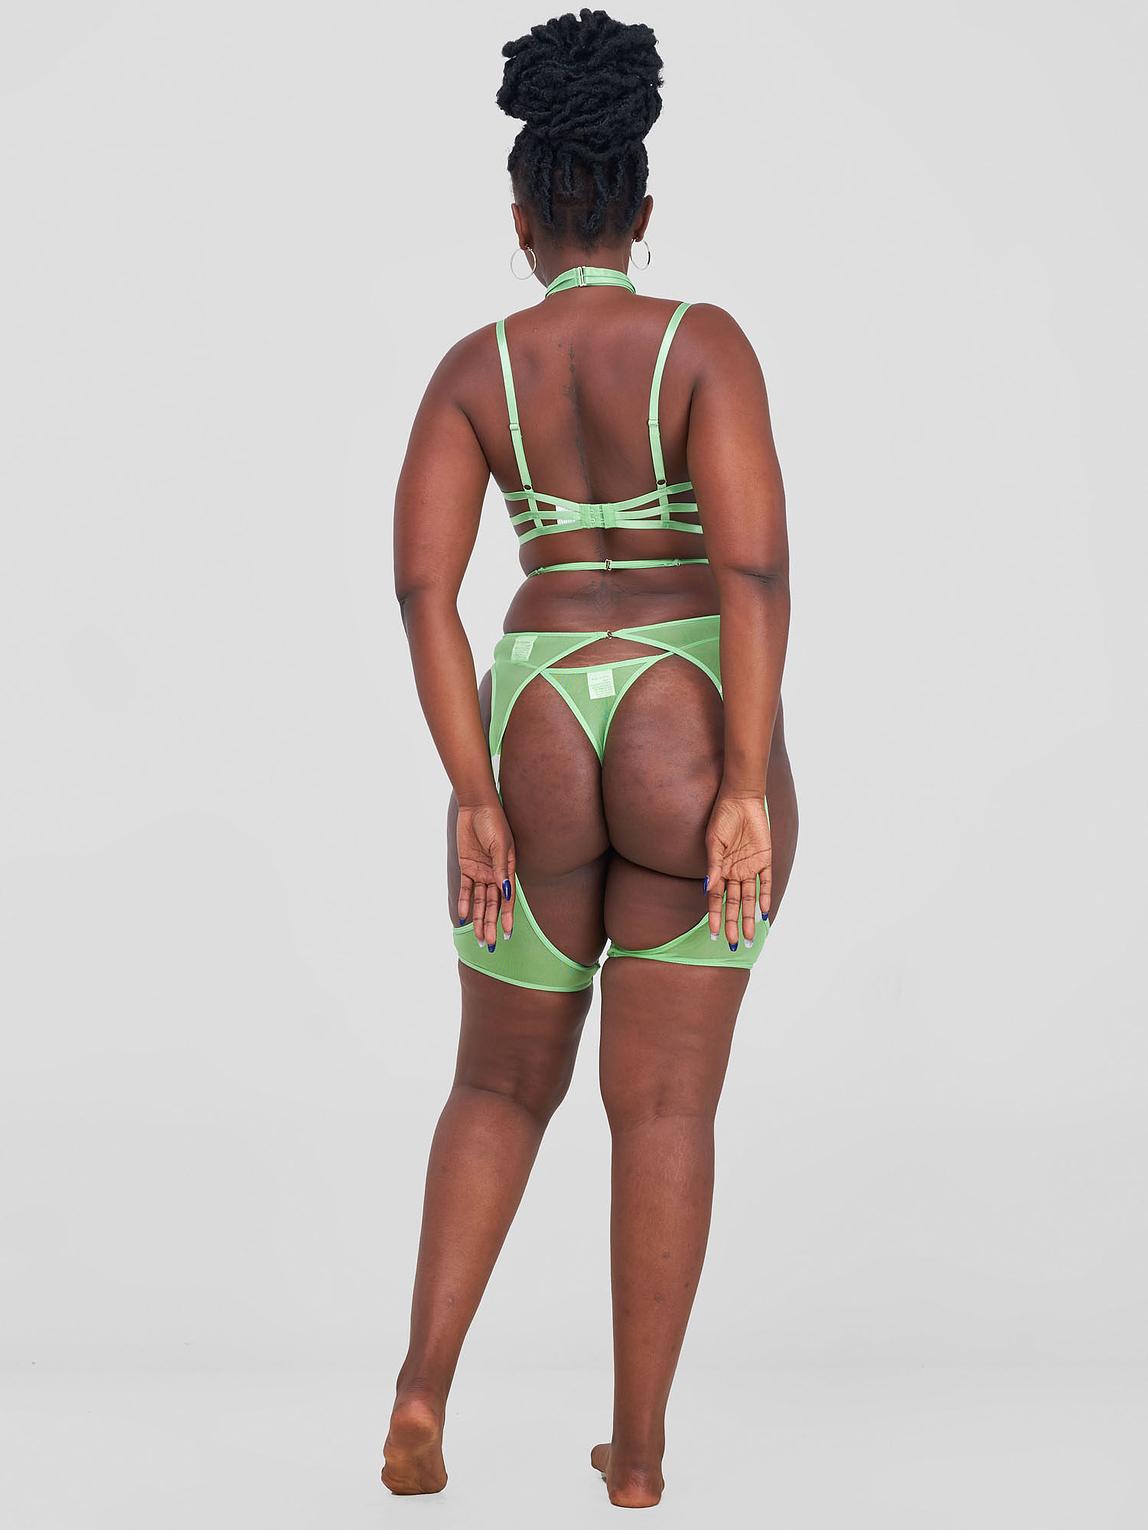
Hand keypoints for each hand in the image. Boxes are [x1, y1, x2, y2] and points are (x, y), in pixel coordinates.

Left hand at [456, 801, 515, 945]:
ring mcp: (480, 872)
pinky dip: (465, 903)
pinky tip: (464, 917)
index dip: (507, 917)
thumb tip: (505, 892)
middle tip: (489, 944)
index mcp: (507, 870)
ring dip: (479, 918)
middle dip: (491, 924)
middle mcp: (494, 874)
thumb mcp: (499, 846)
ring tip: (478, 938)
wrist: (476, 807)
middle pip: (493, 905)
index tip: (507, 934)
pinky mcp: (467, 867)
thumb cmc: (493, 823)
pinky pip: (466, 889)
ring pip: (480, 901)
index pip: (507, 899)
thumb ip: (500, 869)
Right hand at [704, 789, 771, 946]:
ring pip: (749, 898)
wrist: (741, 799)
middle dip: (733, 924)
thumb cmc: (723, 817)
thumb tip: (709, 886)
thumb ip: (714, 864)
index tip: (713, 934)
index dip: (715, 916)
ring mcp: (750, 867)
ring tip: (748, 936)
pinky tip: (763, 912)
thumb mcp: (714, 841)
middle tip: (732, 944)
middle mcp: (735, 871)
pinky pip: (766, 882)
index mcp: (720, 868)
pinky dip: (765, 896)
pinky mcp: (765, 859)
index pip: (717, 899)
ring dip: (748, 917)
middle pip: (734, 903)